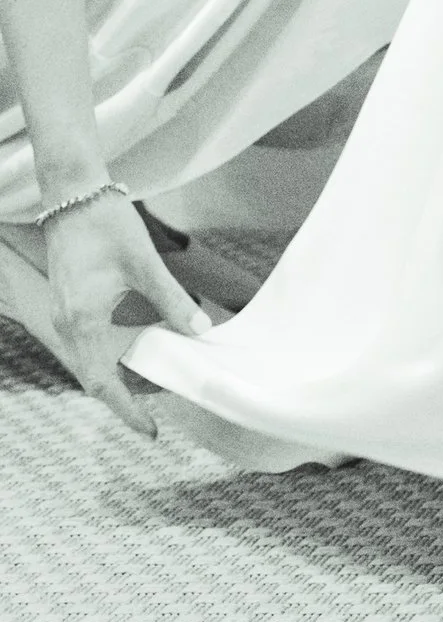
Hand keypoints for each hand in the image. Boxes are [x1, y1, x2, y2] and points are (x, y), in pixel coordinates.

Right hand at [43, 195, 213, 436]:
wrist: (72, 192)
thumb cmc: (106, 222)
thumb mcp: (143, 262)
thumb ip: (170, 299)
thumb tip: (199, 330)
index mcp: (82, 321)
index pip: (103, 383)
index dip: (127, 410)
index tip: (151, 430)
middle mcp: (66, 325)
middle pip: (94, 377)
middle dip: (126, 395)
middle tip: (161, 404)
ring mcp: (64, 315)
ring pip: (90, 361)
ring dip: (119, 373)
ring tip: (157, 377)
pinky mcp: (68, 303)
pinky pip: (87, 342)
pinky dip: (111, 353)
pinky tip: (138, 345)